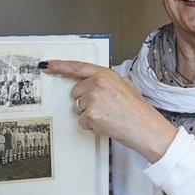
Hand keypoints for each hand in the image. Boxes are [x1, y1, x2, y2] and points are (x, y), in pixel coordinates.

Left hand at [41, 60, 176, 162]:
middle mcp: (98, 83)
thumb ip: (106, 82)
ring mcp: (93, 98)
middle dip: (85, 101)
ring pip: (78, 108)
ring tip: (107, 116)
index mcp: (106, 74)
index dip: (60, 66)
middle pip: (76, 92)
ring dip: (88, 114)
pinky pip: (82, 121)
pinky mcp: (91, 114)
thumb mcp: (124, 86)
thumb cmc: (137, 111)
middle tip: (105, 108)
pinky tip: (106, 124)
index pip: (77, 67)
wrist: (146, 128)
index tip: (48, 65)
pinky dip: (90, 125)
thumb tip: (92, 83)